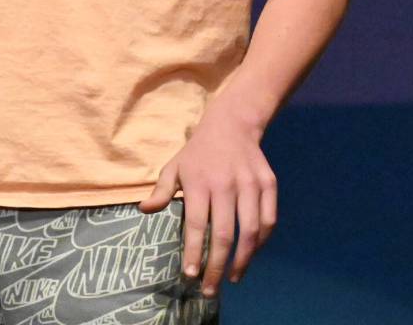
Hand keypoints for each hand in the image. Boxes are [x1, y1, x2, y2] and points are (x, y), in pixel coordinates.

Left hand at [138, 102, 276, 297]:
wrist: (232, 123)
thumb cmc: (198, 152)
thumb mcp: (175, 166)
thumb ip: (161, 191)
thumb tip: (144, 210)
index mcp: (199, 182)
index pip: (197, 224)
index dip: (195, 252)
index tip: (191, 275)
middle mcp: (225, 184)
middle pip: (224, 234)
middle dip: (216, 266)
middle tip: (210, 290)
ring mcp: (249, 184)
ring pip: (250, 231)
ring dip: (242, 260)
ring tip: (232, 277)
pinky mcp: (268, 184)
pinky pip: (268, 220)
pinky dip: (261, 242)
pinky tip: (251, 253)